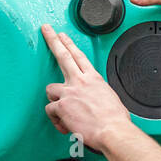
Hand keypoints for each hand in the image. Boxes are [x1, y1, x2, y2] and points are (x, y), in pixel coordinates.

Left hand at [40, 24, 134, 152]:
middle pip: (63, 56)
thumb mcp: (110, 99)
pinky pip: (50, 109)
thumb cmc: (115, 120)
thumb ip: (97, 93)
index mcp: (93, 79)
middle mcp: (80, 82)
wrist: (113, 131)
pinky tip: (65, 125)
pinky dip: (56, 119)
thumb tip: (94, 99)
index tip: (62, 35)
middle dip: (52, 40)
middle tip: (46, 29)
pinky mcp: (62, 105)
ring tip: (63, 112)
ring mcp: (69, 92)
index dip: (69, 44)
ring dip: (54, 100)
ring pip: (50, 89)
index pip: (78, 56)